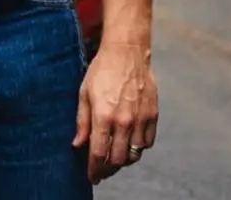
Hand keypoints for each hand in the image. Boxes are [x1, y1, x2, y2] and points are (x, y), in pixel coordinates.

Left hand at [73, 40, 158, 184]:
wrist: (127, 52)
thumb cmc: (101, 71)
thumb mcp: (84, 94)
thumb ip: (82, 122)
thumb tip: (77, 145)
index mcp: (103, 116)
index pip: (98, 153)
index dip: (94, 169)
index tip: (91, 176)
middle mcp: (124, 121)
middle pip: (118, 159)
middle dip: (108, 169)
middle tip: (101, 170)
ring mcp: (141, 119)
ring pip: (134, 154)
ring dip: (123, 161)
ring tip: (114, 159)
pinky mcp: (153, 115)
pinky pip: (147, 143)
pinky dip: (138, 148)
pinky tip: (129, 145)